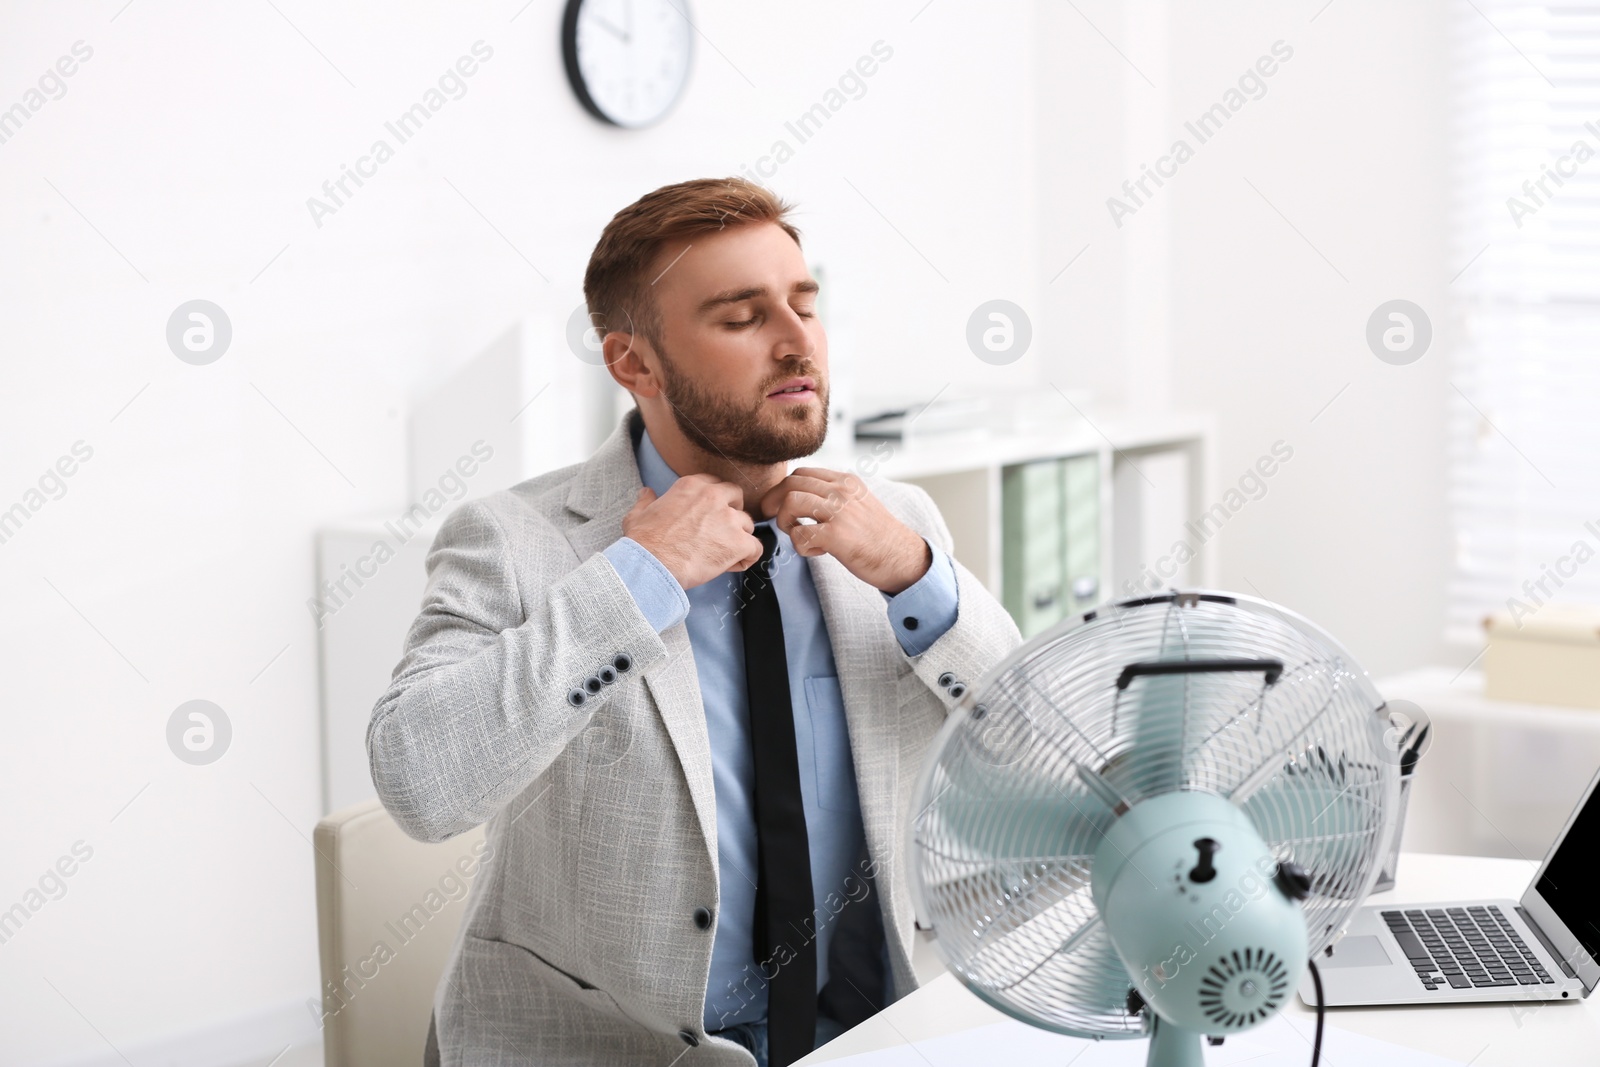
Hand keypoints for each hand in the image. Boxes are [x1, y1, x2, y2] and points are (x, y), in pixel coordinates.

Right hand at [622, 475, 762, 590]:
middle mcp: (713, 496)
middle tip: (722, 531)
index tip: (708, 516)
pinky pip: (756, 548)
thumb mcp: (638, 514)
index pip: (715, 484)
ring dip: (739, 538)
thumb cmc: (643, 543)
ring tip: (723, 554)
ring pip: (748, 524)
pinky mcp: (738, 542)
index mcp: (691, 486)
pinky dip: (747, 558)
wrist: (651, 565)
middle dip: (733, 512)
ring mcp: (729, 519)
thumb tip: (646, 493)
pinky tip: (732, 565)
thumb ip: (647, 501)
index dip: (715, 501)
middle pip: (737, 496)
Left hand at [758, 468, 931, 593]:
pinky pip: (799, 534)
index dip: (783, 490)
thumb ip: (833, 496)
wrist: (903, 558)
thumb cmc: (878, 536)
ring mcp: (840, 512)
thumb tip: (798, 498)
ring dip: (785, 522)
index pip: (801, 473)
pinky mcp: (837, 536)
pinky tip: (817, 551)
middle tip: (782, 522)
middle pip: (790, 483)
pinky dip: (800, 547)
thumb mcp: (858, 503)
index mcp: (846, 482)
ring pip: (790, 502)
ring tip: (798, 535)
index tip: (781, 507)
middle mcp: (842, 491)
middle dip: (775, 503)